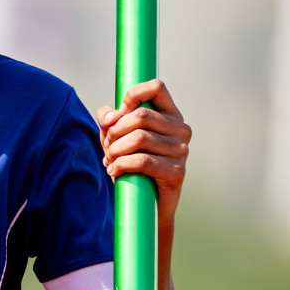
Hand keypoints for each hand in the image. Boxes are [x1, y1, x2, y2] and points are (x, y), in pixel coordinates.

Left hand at [95, 79, 191, 224]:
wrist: (147, 203)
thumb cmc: (133, 164)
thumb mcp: (117, 137)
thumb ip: (109, 120)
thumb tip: (109, 116)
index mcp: (170, 115)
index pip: (157, 87)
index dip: (133, 95)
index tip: (119, 113)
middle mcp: (181, 129)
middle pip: (141, 116)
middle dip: (116, 131)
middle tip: (106, 146)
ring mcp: (182, 150)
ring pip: (139, 138)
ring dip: (115, 150)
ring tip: (109, 160)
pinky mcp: (177, 171)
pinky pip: (143, 161)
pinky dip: (122, 164)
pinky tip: (113, 171)